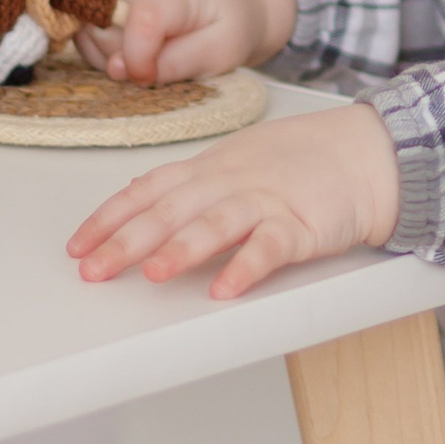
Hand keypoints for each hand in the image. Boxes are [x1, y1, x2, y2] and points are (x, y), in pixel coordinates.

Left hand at [66, 105, 401, 299]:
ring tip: (153, 273)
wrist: (367, 155)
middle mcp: (230, 182)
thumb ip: (193, 185)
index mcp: (209, 168)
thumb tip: (142, 201)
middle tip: (95, 270)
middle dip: (127, 240)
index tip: (77, 246)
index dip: (109, 217)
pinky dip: (246, 266)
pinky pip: (270, 246)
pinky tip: (224, 288)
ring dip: (182, 248)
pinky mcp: (302, 225)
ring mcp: (266, 201)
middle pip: (171, 210)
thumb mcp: (236, 162)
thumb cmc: (301, 162)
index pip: (147, 190)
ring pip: (216, 223)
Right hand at [76, 0, 295, 84]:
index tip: (148, 77)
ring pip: (85, 26)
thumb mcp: (221, 53)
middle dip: (122, 57)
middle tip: (157, 60)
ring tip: (147, 49)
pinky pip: (83, 21)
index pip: (143, 17)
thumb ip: (173, 65)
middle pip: (101, 27)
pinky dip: (102, 41)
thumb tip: (119, 69)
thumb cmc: (228, 23)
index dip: (138, 58)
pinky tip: (132, 39)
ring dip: (109, 52)